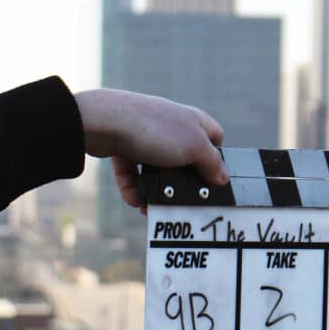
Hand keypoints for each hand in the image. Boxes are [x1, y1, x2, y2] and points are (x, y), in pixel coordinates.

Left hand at [74, 88, 229, 208]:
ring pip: (158, 169)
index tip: (214, 178)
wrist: (104, 122)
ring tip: (153, 207)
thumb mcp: (194, 148)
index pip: (215, 138)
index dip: (217, 157)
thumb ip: (212, 163)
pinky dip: (135, 188)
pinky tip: (136, 201)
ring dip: (157, 190)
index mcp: (194, 121)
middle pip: (186, 159)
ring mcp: (147, 136)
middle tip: (183, 201)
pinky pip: (134, 172)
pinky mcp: (124, 145)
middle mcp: (172, 126)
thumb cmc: (155, 130)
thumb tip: (224, 177)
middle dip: (182, 183)